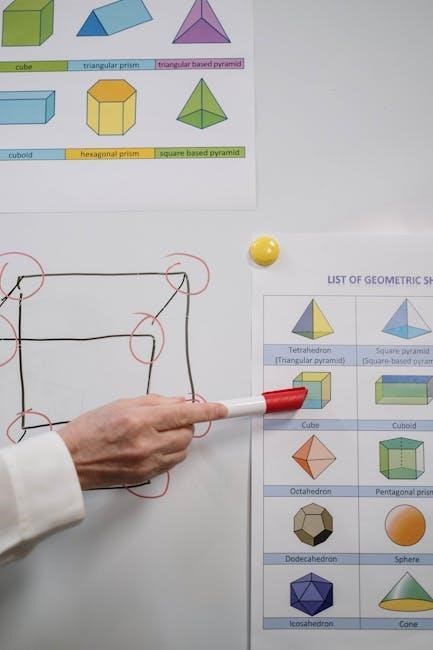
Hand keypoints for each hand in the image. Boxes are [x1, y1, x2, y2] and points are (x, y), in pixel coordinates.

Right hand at [59, 395, 226, 489]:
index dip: (207, 411)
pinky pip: (171, 463)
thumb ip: (154, 402)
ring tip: (157, 434)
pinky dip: (169, 453)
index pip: (184, 413)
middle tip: (169, 419)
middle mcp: (147, 442)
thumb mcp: (120, 404)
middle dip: (185, 424)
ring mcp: (147, 462)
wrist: (71, 461)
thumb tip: (179, 403)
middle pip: (187, 433)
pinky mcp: (146, 476)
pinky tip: (152, 446)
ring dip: (178, 439)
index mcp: (140, 420)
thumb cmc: (89, 431)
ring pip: (183, 450)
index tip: (221, 409)